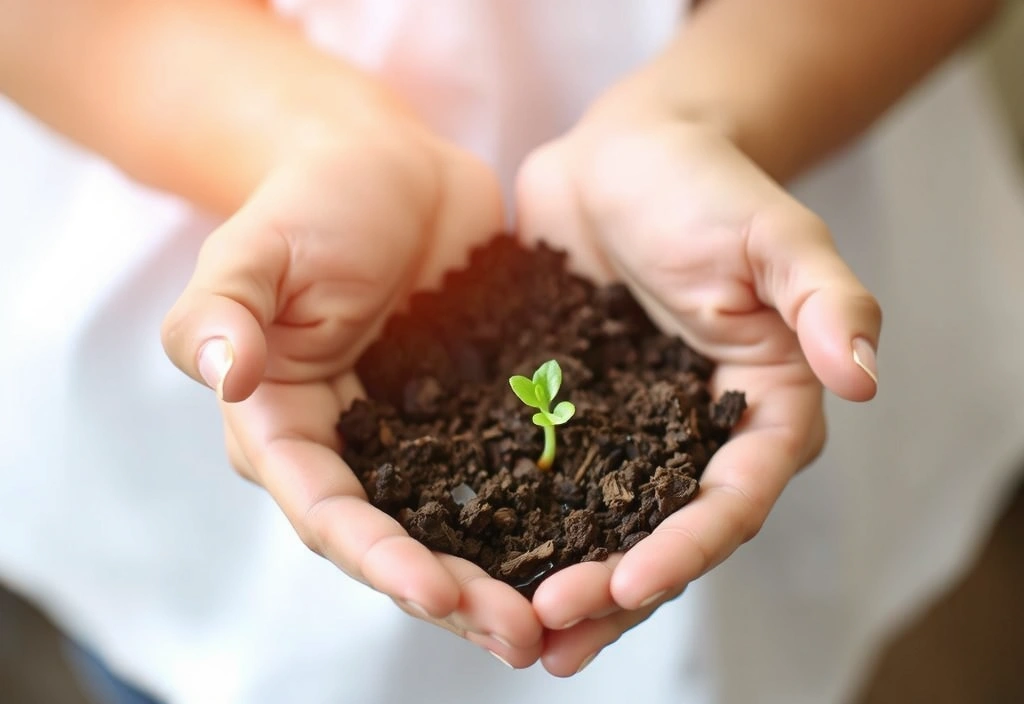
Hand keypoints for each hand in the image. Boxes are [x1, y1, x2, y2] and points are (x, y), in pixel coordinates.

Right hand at [161, 113, 543, 666]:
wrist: (387, 166)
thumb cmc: (311, 201)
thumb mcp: (258, 249)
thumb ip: (227, 311)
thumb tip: (225, 372)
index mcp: (288, 428)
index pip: (328, 510)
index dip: (378, 557)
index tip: (436, 591)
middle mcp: (352, 450)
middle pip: (398, 541)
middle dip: (454, 594)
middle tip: (519, 633)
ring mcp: (418, 436)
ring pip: (458, 525)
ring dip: (503, 575)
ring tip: (561, 617)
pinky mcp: (474, 412)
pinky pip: (508, 472)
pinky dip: (544, 513)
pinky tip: (594, 541)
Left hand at [515, 86, 880, 674]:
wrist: (625, 155)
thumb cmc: (708, 186)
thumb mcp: (774, 234)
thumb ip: (824, 299)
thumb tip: (864, 376)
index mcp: (757, 410)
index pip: (729, 499)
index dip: (684, 548)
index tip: (627, 582)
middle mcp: (692, 435)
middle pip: (660, 532)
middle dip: (612, 590)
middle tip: (550, 632)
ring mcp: (625, 429)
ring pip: (599, 523)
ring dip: (564, 579)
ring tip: (516, 634)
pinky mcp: (568, 409)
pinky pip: (542, 475)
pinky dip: (513, 518)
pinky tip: (470, 554)